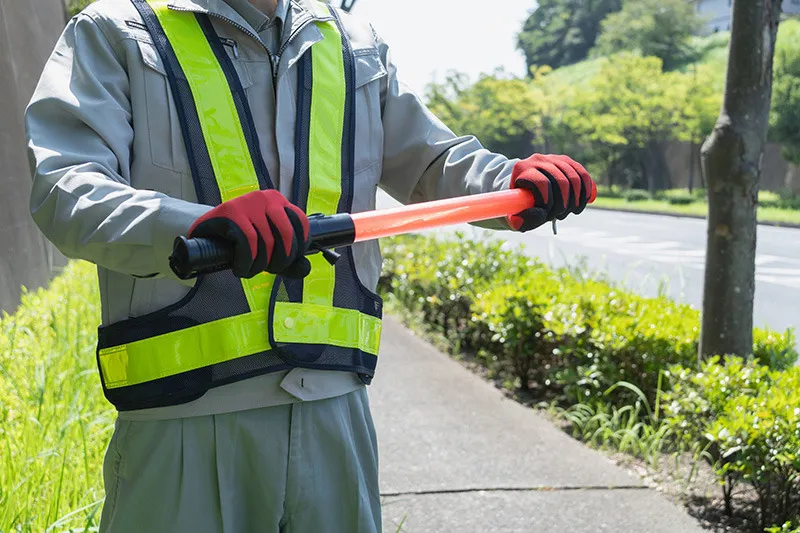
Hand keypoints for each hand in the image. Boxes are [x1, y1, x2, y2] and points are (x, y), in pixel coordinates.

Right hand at [189, 190, 310, 278]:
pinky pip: (247, 242)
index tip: (285, 262)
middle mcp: (266, 197)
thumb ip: (288, 260)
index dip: (297, 249)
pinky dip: (245, 261)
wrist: (204, 233)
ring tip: (249, 270)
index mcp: (279, 202)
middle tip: (267, 270)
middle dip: (280, 260)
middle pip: (286, 234)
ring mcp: (248, 202)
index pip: (301, 224)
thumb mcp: (268, 249)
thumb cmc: (239, 241)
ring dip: (259, 265)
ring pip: (266, 241)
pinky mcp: (230, 212)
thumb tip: (306, 267)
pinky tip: (240, 268)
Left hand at [507, 154, 596, 231]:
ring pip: (574, 177)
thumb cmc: (516, 206)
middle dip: (564, 203)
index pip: (542, 183)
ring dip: (576, 199)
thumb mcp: (513, 216)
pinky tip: (583, 202)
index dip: (549, 201)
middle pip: (560, 180)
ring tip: (570, 211)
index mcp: (521, 168)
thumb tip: (539, 215)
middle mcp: (537, 159)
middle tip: (559, 216)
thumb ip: (522, 221)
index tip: (548, 215)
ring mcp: (552, 158)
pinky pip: (582, 173)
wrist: (520, 190)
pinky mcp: (565, 161)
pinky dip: (586, 189)